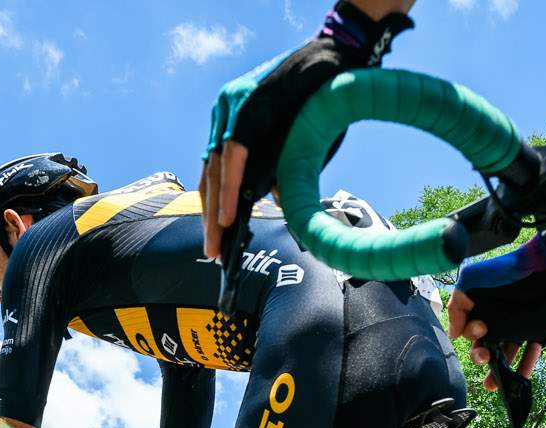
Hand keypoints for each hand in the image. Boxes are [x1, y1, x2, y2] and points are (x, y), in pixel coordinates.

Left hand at [199, 2, 413, 260]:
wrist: (337, 60)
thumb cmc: (318, 99)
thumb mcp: (294, 143)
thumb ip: (282, 170)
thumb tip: (278, 203)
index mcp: (231, 116)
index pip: (213, 169)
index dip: (212, 204)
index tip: (215, 235)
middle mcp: (225, 111)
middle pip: (208, 173)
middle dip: (209, 216)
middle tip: (212, 250)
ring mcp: (232, 107)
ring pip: (214, 169)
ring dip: (214, 210)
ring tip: (216, 242)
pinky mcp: (247, 110)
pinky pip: (232, 158)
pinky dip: (228, 190)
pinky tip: (228, 217)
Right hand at [449, 232, 545, 389]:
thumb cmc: (508, 268)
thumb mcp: (472, 280)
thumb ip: (457, 305)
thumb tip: (453, 334)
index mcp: (483, 307)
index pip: (469, 330)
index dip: (470, 334)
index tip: (480, 329)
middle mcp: (500, 318)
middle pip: (486, 345)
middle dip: (480, 356)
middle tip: (484, 358)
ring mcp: (520, 326)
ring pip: (506, 355)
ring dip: (498, 372)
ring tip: (494, 385)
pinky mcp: (540, 332)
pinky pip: (530, 354)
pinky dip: (524, 368)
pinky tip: (518, 379)